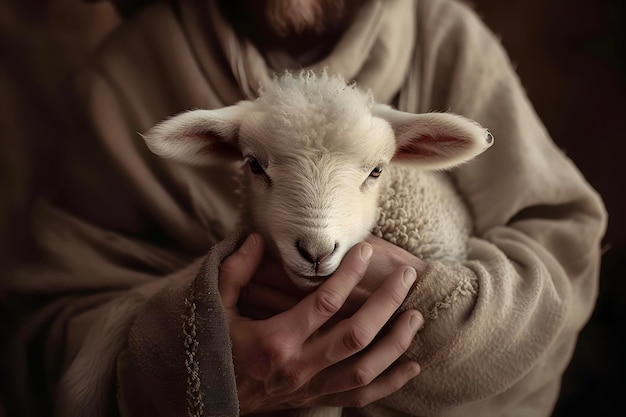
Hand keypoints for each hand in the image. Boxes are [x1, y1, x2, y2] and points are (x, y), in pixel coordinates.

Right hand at [219, 234, 423, 413]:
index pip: (324, 304)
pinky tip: (412, 365)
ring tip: (416, 315)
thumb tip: (256, 240)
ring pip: (365, 368)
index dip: (349, 275)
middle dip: (387, 304)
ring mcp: (311, 387)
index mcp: (275, 341)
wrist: (208, 401)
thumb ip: (234, 273)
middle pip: (356, 335)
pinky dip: (390, 383)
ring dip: (396, 342)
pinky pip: (361, 396)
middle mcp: (299, 366)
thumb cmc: (212, 351)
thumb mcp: (213, 310)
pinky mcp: (316, 399)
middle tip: (407, 277)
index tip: (366, 251)